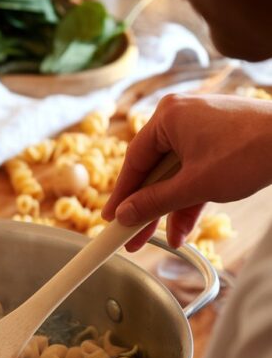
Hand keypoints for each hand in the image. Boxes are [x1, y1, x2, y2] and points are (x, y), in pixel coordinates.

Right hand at [103, 92, 271, 250]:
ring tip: (159, 241)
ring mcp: (201, 128)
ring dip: (169, 209)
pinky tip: (182, 229)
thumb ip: (155, 202)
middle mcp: (180, 117)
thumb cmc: (247, 153)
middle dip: (146, 208)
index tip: (110, 220)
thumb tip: (125, 215)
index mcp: (167, 116)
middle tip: (131, 237)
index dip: (122, 195)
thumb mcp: (195, 185)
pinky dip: (190, 198)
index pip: (134, 161)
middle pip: (154, 170)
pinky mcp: (218, 141)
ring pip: (175, 174)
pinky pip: (194, 171)